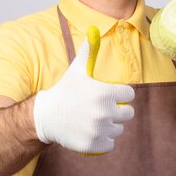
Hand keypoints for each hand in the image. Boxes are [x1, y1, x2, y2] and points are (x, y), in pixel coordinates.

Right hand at [33, 26, 134, 153]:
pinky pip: (111, 144)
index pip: (129, 95)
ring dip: (109, 126)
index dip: (119, 94)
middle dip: (117, 111)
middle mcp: (104, 112)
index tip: (106, 95)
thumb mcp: (77, 70)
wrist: (46, 116)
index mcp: (105, 93)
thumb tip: (92, 30)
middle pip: (128, 113)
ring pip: (119, 129)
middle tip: (99, 109)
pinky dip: (103, 140)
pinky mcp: (94, 145)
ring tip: (92, 120)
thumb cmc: (65, 91)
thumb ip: (88, 52)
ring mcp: (99, 129)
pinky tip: (90, 132)